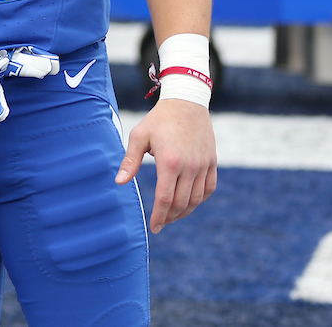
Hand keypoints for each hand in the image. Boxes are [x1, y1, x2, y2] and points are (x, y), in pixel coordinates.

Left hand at [116, 99, 216, 233]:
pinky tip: (189, 203)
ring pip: (196, 199)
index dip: (158, 216)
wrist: (186, 102)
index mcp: (169, 161)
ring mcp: (203, 164)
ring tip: (172, 215)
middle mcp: (189, 166)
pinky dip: (199, 200)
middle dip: (169, 216)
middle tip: (160, 222)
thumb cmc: (158, 120)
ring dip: (184, 211)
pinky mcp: (212, 162)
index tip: (153, 228)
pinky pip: (209, 188)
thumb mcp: (139, 136)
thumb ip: (130, 160)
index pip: (165, 198)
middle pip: (181, 202)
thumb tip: (119, 182)